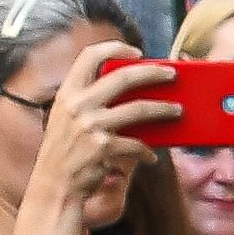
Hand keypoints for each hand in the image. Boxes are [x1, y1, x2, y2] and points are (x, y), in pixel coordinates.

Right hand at [27, 42, 166, 234]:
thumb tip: (135, 89)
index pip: (89, 57)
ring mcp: (89, 126)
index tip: (138, 52)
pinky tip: (151, 156)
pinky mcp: (103, 148)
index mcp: (67, 94)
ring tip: (179, 111)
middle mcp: (76, 106)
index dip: (115, 48)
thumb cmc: (67, 151)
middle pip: (124, 77)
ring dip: (165, 109)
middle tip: (173, 74)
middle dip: (153, 73)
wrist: (54, 186)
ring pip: (139, 109)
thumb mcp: (69, 119)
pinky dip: (147, 151)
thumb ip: (91, 101)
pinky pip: (137, 144)